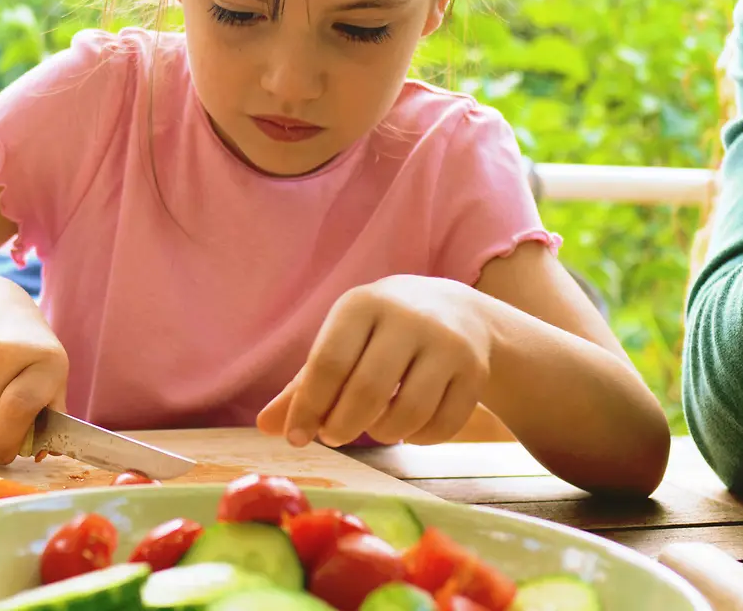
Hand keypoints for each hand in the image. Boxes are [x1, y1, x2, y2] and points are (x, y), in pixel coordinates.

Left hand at [257, 276, 493, 447]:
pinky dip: (419, 438)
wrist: (461, 311)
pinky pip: (441, 426)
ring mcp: (448, 343)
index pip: (329, 363)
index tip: (297, 438)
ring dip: (382, 434)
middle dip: (343, 426)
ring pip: (408, 412)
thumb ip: (306, 384)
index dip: (308, 408)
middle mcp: (409, 318)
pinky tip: (410, 426)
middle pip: (367, 391)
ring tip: (375, 426)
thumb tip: (267, 427)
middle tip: (335, 435)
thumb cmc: (384, 332)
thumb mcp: (344, 341)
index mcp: (364, 304)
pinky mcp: (475, 371)